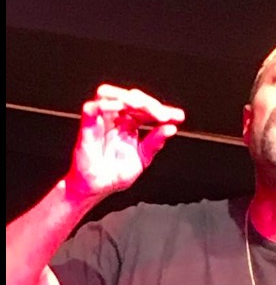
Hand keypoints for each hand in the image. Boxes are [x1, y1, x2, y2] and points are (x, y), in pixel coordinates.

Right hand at [65, 83, 184, 199]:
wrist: (98, 188)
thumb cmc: (117, 173)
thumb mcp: (142, 158)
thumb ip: (155, 143)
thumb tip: (171, 129)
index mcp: (131, 124)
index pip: (148, 110)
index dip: (163, 111)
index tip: (178, 117)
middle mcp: (117, 118)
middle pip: (133, 99)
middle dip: (150, 105)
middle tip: (162, 115)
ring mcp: (102, 120)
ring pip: (113, 96)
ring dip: (129, 99)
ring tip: (143, 106)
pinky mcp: (87, 126)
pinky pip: (93, 109)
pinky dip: (105, 105)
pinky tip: (120, 107)